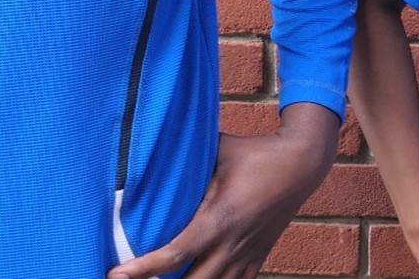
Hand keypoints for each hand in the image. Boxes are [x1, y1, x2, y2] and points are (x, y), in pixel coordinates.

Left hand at [108, 103, 338, 278]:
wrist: (302, 163)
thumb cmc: (255, 153)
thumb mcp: (218, 150)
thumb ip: (187, 161)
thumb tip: (150, 153)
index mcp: (220, 219)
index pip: (176, 253)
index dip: (144, 269)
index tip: (117, 275)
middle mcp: (233, 244)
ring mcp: (247, 255)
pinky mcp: (257, 259)